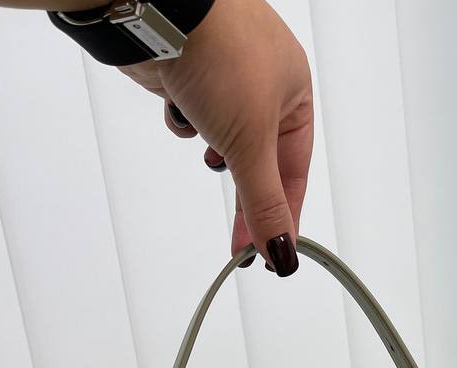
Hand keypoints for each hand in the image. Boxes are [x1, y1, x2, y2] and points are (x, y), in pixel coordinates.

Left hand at [122, 0, 311, 274]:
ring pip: (225, 141)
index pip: (296, 171)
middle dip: (246, 195)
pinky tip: (183, 110)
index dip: (284, 215)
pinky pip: (195, 118)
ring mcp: (226, 79)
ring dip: (216, 152)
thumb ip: (265, 203)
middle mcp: (265, 85)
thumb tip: (282, 250)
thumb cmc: (221, 53)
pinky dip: (187, 123)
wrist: (160, 12)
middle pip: (260, 162)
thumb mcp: (252, 144)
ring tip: (211, 152)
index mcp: (295, 92)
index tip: (273, 254)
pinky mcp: (191, 77)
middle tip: (240, 243)